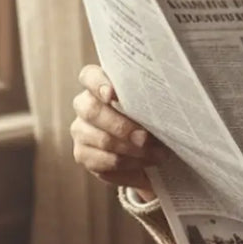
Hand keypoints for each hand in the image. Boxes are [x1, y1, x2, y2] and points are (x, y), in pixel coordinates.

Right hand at [70, 65, 165, 200]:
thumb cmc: (153, 120)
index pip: (89, 77)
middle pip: (91, 111)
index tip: (113, 94)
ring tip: (156, 155)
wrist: (151, 150)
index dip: (98, 84)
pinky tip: (144, 167)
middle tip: (145, 137)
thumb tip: (161, 108)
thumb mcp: (154, 108)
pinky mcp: (83, 155)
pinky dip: (128, 167)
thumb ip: (151, 101)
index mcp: (100, 85)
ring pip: (100, 140)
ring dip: (132, 151)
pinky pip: (102, 163)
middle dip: (121, 126)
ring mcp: (81, 131)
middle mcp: (85, 105)